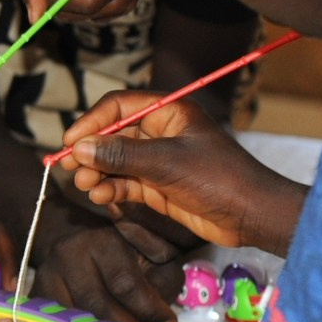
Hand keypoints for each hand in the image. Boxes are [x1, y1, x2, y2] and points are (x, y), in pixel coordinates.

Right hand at [30, 222, 184, 321]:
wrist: (73, 241)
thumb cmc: (120, 252)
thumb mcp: (150, 253)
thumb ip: (164, 277)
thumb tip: (166, 320)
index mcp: (103, 241)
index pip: (125, 283)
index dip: (148, 310)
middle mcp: (70, 253)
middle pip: (99, 306)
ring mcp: (47, 274)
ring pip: (76, 319)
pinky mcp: (36, 292)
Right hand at [61, 91, 306, 255]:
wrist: (252, 216)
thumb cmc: (218, 178)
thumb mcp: (166, 162)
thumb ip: (121, 154)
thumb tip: (79, 147)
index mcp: (168, 112)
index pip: (118, 106)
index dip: (91, 121)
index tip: (70, 141)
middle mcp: (159, 132)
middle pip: (111, 134)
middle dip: (90, 151)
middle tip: (69, 167)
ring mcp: (157, 160)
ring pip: (114, 161)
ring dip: (96, 172)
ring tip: (86, 186)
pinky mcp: (156, 186)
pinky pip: (123, 182)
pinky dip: (109, 188)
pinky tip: (101, 196)